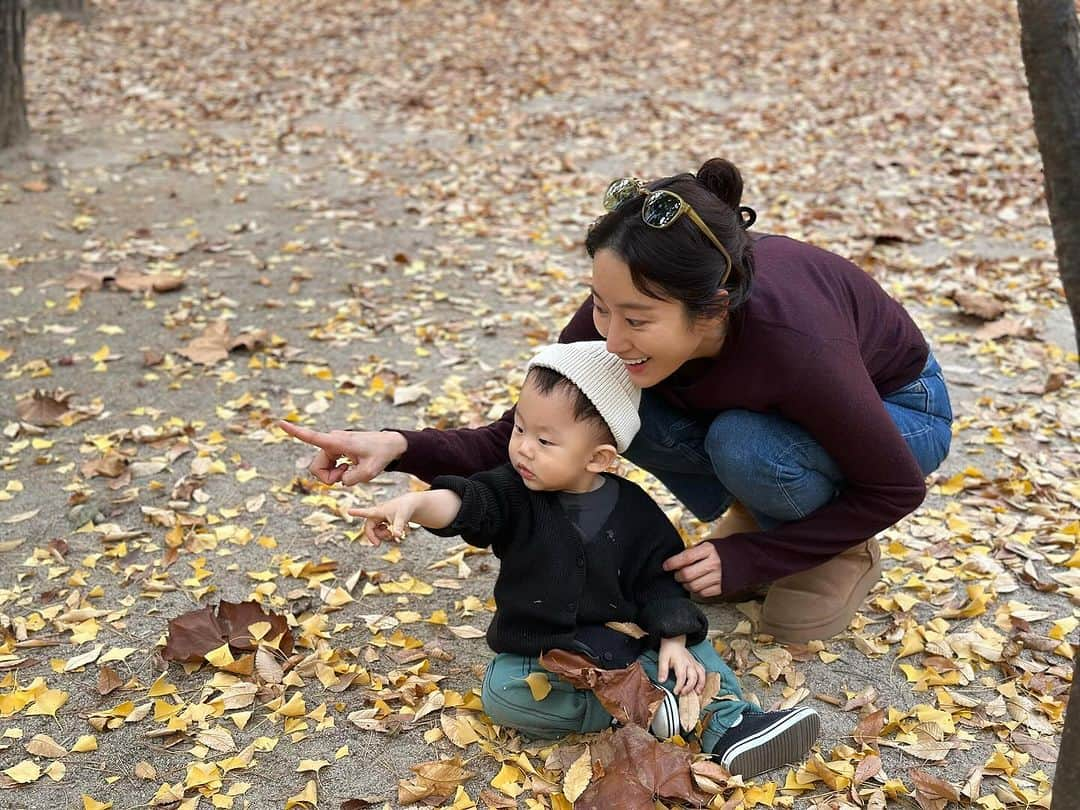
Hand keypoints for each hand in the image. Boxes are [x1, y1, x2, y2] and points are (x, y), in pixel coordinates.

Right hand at [278, 421, 405, 485]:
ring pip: (321, 468)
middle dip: (327, 478)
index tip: (279, 422)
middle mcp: (332, 441)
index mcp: (338, 442)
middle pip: (315, 467)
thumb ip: (351, 480)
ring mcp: (333, 445)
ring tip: (351, 470)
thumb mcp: (369, 473)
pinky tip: (349, 467)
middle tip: (347, 476)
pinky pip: (327, 466)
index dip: (294, 432)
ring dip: (333, 475)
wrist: (390, 444)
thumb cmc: (381, 455)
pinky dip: (337, 472)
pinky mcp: (336, 449)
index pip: (312, 437)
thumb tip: (340, 480)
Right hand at [348, 493, 422, 545]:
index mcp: (378, 511)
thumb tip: (397, 535)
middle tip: (378, 545)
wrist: (410, 505)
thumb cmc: (404, 508)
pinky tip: (391, 532)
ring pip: (375, 531)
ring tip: (390, 533)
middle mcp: (376, 515)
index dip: (356, 512)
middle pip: (369, 528)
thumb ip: (398, 527)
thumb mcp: (401, 518)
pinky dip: (385, 534)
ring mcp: (379, 519)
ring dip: (381, 535)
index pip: (365, 512)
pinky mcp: (383, 522)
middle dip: (373, 536)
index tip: (348, 510)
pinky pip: (380, 531)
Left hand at [657, 636, 704, 695]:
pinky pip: (703, 671)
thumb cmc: (669, 650)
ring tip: (697, 692)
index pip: (682, 677)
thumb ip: (662, 670)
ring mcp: (694, 663)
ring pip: (701, 674)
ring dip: (700, 684)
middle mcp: (689, 663)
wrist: (674, 641)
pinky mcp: (696, 663)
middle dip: (689, 687)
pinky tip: (700, 685)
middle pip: (693, 677)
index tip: (676, 692)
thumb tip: (661, 681)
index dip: (679, 686)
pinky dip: (703, 679)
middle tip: (683, 694)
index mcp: (681, 662)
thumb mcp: (662, 659)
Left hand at [663, 542, 722, 597]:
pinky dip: (695, 591)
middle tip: (677, 574)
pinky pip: (702, 593)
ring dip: (685, 585)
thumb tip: (674, 562)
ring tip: (686, 580)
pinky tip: (697, 584)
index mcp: (709, 550)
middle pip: (687, 574)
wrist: (741, 560)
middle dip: (677, 576)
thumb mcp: (706, 546)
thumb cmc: (719, 552)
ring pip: (693, 586)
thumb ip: (692, 553)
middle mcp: (714, 564)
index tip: (665, 566)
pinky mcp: (721, 588)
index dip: (673, 563)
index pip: (686, 557)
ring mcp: (718, 577)